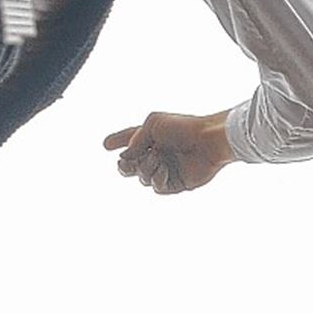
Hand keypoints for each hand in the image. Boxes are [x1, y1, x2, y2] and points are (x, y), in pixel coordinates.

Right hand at [104, 110, 234, 194]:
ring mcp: (166, 169)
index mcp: (152, 136)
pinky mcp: (176, 184)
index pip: (130, 140)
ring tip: (158, 158)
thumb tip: (125, 158)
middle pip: (131, 166)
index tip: (106, 145)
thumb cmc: (182, 128)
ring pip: (142, 177)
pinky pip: (156, 187)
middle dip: (125, 165)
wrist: (206, 141)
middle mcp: (157, 154)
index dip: (118, 141)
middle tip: (125, 163)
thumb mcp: (152, 125)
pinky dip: (157, 178)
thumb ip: (135, 140)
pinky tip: (164, 168)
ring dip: (146, 168)